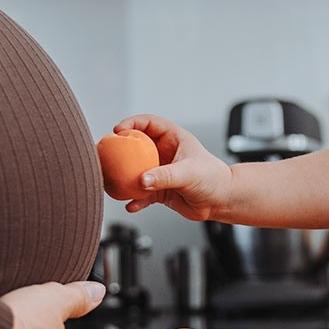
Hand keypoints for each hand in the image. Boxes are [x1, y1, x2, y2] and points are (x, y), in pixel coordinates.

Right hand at [110, 115, 236, 221]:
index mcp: (173, 138)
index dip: (132, 123)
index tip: (118, 131)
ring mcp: (160, 172)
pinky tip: (131, 205)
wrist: (221, 201)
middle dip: (120, 150)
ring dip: (123, 177)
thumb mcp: (189, 173)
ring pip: (135, 171)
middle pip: (136, 146)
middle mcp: (164, 153)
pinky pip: (142, 194)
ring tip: (111, 182)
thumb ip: (165, 176)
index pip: (148, 123)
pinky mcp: (160, 190)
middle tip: (106, 155)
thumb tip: (142, 180)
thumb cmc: (213, 178)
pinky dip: (135, 199)